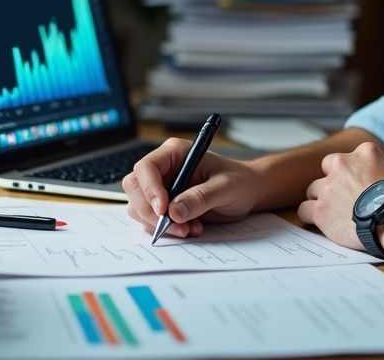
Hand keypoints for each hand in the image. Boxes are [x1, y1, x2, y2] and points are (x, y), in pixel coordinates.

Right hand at [123, 137, 260, 237]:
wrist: (248, 194)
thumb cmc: (239, 182)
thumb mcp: (226, 187)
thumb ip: (201, 197)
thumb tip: (175, 211)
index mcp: (175, 153)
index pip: (147, 167)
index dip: (150, 189)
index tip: (163, 209)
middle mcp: (164, 169)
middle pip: (135, 188)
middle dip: (151, 211)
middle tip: (176, 226)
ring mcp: (161, 188)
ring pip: (139, 207)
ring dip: (159, 224)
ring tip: (190, 228)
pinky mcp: (164, 207)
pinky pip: (150, 220)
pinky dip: (165, 229)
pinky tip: (189, 228)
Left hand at [298, 141, 383, 249]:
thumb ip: (378, 167)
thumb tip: (375, 176)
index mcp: (364, 152)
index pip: (347, 156)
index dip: (348, 172)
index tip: (353, 184)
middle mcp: (343, 164)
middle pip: (326, 170)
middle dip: (331, 183)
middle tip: (341, 198)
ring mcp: (329, 187)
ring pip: (313, 190)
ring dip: (321, 200)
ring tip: (334, 213)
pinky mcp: (320, 209)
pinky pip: (304, 209)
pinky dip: (310, 216)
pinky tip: (320, 222)